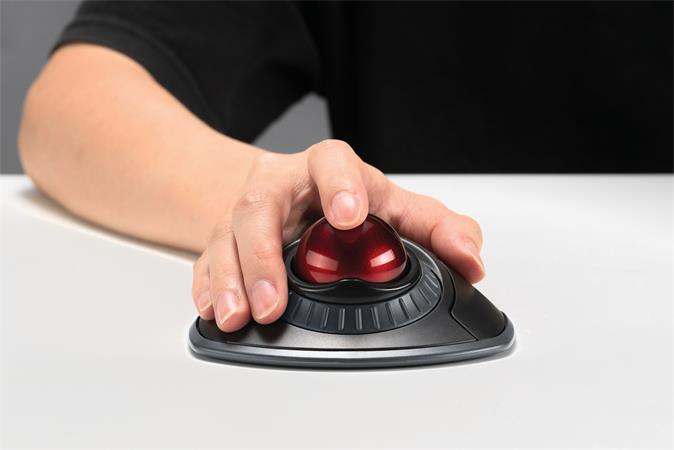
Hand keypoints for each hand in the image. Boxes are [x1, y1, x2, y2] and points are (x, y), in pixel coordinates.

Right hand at [192, 140, 484, 331]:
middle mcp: (281, 187)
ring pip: (225, 236)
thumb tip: (470, 260)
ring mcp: (245, 214)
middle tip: (274, 301)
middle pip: (260, 205)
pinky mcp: (222, 240)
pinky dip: (208, 288)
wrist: (291, 194)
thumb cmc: (344, 200)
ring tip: (240, 316)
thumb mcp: (393, 207)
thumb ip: (437, 229)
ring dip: (230, 279)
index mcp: (328, 171)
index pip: (332, 162)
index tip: (350, 216)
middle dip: (262, 255)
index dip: (339, 185)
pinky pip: (206, 260)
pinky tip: (216, 312)